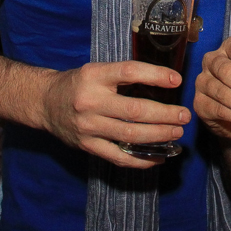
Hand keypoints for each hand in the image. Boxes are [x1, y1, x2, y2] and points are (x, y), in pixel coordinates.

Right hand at [41, 61, 190, 168]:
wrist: (46, 103)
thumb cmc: (79, 84)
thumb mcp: (97, 70)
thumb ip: (124, 76)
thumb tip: (166, 81)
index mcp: (94, 76)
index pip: (129, 72)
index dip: (155, 75)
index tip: (176, 80)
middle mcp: (90, 101)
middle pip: (135, 110)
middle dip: (165, 114)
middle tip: (184, 115)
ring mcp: (88, 126)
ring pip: (130, 135)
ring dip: (159, 136)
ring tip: (177, 132)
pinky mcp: (88, 146)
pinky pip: (119, 157)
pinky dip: (142, 160)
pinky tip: (159, 157)